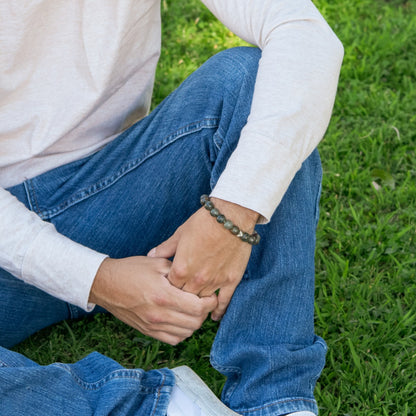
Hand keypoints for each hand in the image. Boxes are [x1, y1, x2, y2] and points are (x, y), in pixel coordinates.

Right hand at [89, 256, 217, 344]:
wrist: (105, 284)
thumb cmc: (131, 270)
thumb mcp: (157, 263)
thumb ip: (179, 271)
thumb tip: (198, 277)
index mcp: (163, 295)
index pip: (198, 307)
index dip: (210, 302)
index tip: (210, 294)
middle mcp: (159, 314)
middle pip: (196, 323)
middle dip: (205, 312)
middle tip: (203, 301)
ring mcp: (152, 325)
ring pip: (186, 333)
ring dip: (195, 322)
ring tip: (193, 309)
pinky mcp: (147, 331)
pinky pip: (173, 340)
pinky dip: (182, 332)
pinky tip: (181, 318)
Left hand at [148, 198, 258, 320]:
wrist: (231, 217)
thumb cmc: (203, 222)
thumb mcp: (179, 234)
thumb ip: (165, 249)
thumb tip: (151, 256)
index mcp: (181, 269)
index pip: (169, 289)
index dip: (168, 289)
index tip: (168, 289)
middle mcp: (196, 279)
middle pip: (185, 298)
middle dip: (182, 298)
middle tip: (180, 300)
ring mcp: (214, 281)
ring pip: (202, 301)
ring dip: (198, 303)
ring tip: (194, 308)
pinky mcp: (230, 280)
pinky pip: (224, 301)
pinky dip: (219, 310)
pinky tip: (214, 317)